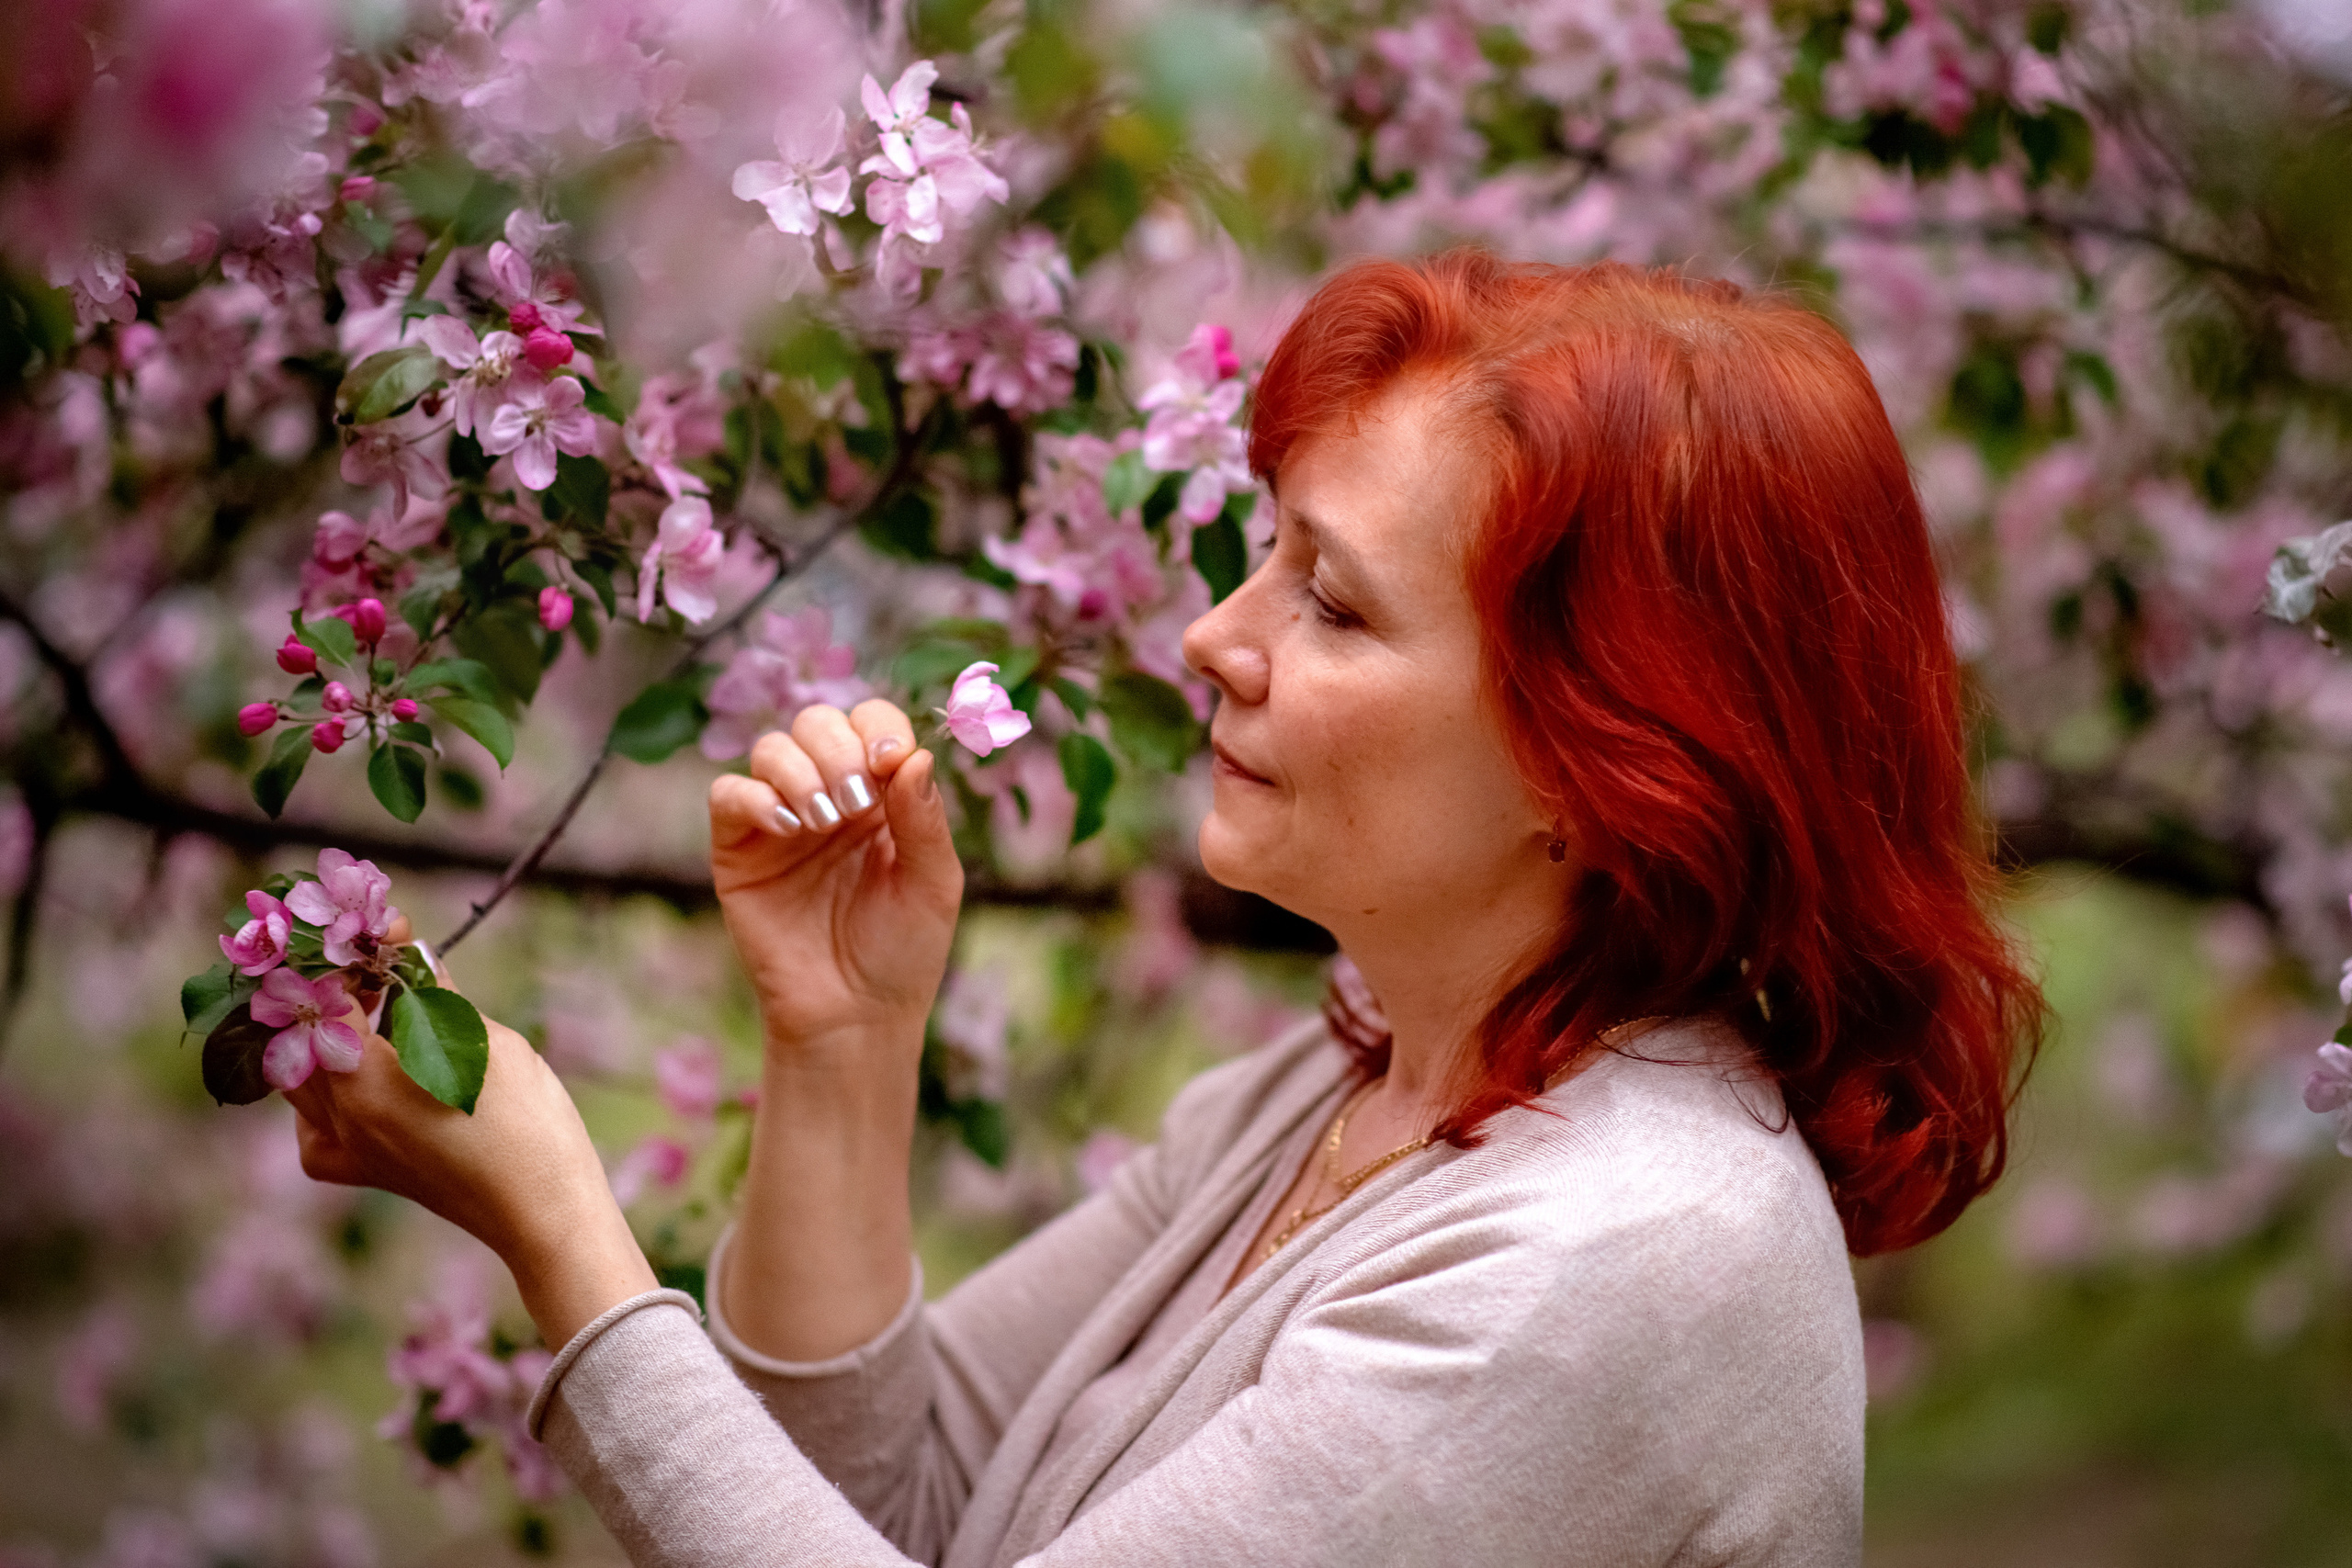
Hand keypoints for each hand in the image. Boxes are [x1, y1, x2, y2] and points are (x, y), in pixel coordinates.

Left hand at [284, 960, 653, 1349]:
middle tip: (377, 963)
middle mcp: (339, 1117)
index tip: (384, 929)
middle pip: (301, 1034)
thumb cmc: (526, 1122)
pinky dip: (320, 1096)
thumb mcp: (483, 1043)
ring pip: (300, 1077)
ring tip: (368, 1008)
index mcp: (361, 1080)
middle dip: (331, 988)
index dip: (350, 953)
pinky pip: (314, 1127)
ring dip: (324, 1033)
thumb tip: (404, 948)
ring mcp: (348, 1149)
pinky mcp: (365, 1171)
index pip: (327, 995)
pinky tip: (355, 1082)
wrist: (544, 1210)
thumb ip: (431, 996)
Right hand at [707, 699, 962, 1059]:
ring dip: (799, 771)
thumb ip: (924, 818)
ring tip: (823, 822)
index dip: (879, 729)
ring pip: (771, 749)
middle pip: (817, 722)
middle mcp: (829, 794)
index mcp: (883, 794)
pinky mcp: (738, 849)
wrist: (854, 1015)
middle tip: (854, 803)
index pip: (873, 724)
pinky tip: (789, 829)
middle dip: (837, 749)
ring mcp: (780, 820)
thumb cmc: (903, 952)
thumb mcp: (933, 883)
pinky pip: (728, 794)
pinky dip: (755, 798)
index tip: (890, 761)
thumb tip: (916, 756)